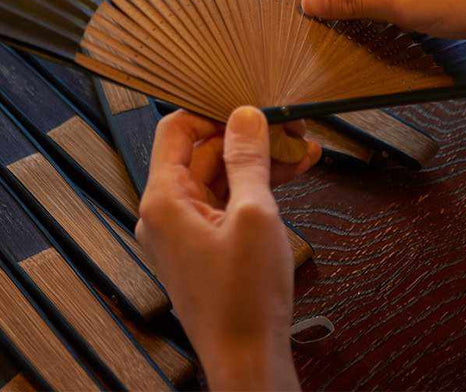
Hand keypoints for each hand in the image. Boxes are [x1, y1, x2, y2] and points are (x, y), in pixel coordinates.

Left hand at [136, 107, 319, 390]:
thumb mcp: (254, 214)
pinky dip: (256, 185)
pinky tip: (293, 173)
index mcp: (163, 200)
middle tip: (289, 127)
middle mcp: (167, 212)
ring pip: (221, 175)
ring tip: (301, 149)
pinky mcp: (206, 243)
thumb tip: (246, 115)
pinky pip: (228, 200)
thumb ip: (247, 159)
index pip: (175, 130)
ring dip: (260, 160)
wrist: (249, 359)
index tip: (248, 107)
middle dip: (248, 137)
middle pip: (203, 152)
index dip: (212, 113)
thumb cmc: (244, 298)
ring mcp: (186, 229)